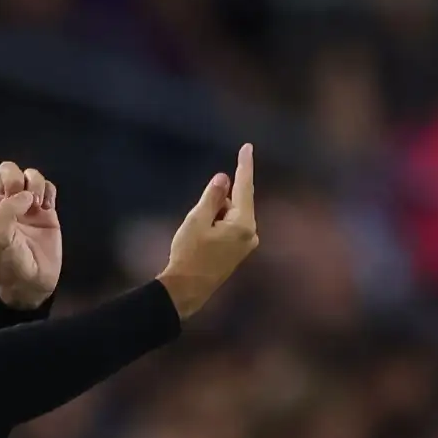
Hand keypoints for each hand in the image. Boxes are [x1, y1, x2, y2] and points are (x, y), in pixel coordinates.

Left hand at [0, 127, 61, 309]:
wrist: (34, 283)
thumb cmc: (8, 264)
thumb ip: (5, 213)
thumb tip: (22, 195)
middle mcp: (3, 202)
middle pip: (7, 168)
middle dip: (14, 178)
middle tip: (20, 202)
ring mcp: (25, 204)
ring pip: (29, 174)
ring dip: (34, 185)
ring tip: (36, 206)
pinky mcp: (45, 208)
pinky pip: (47, 185)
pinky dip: (48, 192)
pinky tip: (46, 209)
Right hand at [157, 143, 257, 318]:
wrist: (186, 291)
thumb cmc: (189, 255)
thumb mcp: (196, 220)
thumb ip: (212, 197)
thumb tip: (223, 179)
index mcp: (243, 224)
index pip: (244, 187)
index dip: (244, 165)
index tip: (247, 146)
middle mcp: (251, 234)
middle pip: (235, 203)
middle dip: (216, 202)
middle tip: (197, 221)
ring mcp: (246, 245)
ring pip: (231, 216)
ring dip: (214, 215)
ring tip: (196, 236)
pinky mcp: (239, 252)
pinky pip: (230, 228)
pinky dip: (216, 225)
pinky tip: (201, 240)